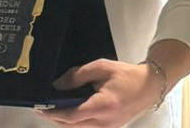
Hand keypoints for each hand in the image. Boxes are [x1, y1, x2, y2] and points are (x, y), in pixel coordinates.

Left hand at [36, 59, 162, 127]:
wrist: (150, 86)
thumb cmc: (128, 75)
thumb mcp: (102, 67)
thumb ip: (78, 75)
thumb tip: (58, 85)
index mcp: (103, 105)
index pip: (70, 115)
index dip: (52, 113)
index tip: (39, 107)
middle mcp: (105, 122)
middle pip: (71, 126)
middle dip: (54, 118)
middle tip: (42, 108)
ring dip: (64, 121)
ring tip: (54, 109)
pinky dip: (76, 122)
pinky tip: (71, 112)